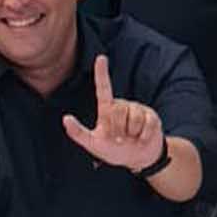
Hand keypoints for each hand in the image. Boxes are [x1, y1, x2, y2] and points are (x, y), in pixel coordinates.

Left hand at [61, 54, 164, 171]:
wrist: (138, 158)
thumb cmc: (113, 150)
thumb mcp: (93, 144)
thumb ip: (78, 133)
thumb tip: (65, 118)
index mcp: (107, 109)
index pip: (103, 88)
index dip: (102, 73)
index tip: (100, 58)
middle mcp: (122, 105)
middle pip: (118, 111)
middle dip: (118, 130)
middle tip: (119, 139)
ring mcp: (138, 109)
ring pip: (134, 119)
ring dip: (131, 135)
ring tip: (131, 138)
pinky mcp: (152, 116)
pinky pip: (147, 125)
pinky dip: (143, 138)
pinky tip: (142, 140)